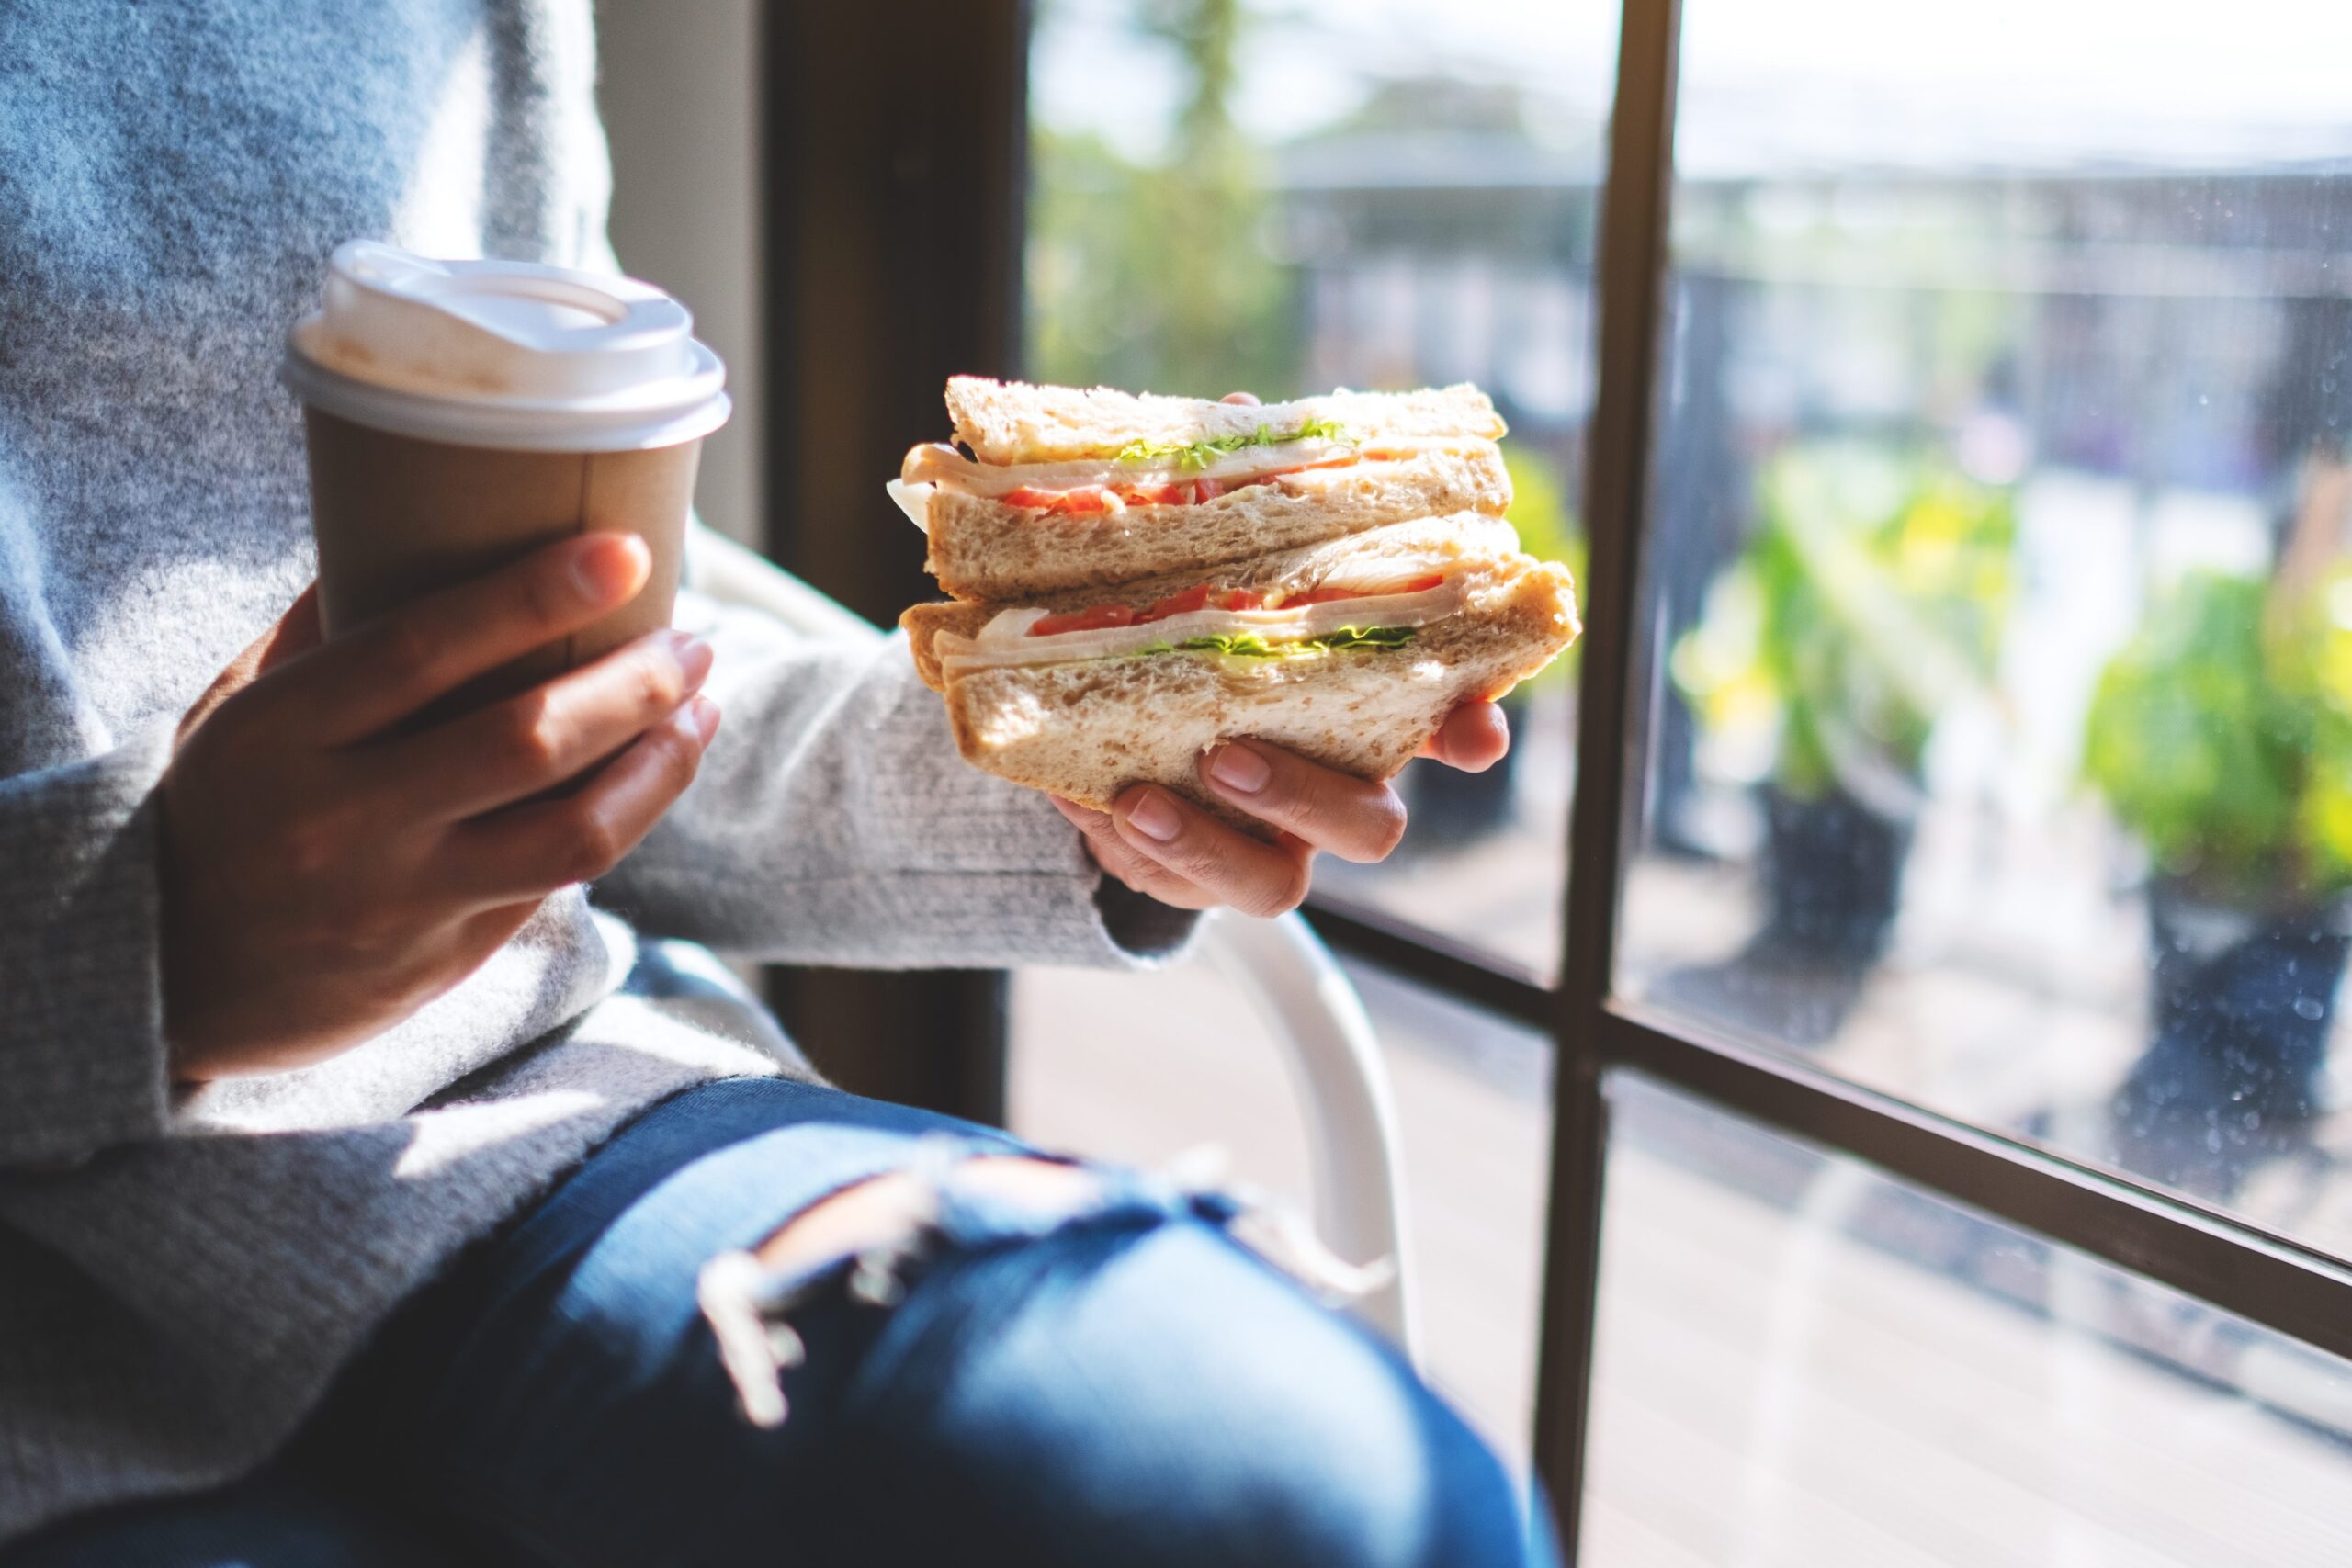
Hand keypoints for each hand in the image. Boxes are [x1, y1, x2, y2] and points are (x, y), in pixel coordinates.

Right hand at [159, 535, 720, 1081]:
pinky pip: (558, 880)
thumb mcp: (237, 710)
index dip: (533, 596)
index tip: (625, 551)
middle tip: (694, 641)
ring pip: (570, 832)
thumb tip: (409, 512)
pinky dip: (625, 816)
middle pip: (523, 742)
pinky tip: (660, 769)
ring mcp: (401, 896)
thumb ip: (323, 628)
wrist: (170, 978)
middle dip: (633, 684)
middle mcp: (343, 818)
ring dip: (659, 767)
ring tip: (701, 709)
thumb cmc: (223, 809)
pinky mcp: (446, 957)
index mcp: (282, 733)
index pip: (422, 650)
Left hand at [1048, 389, 1509, 916]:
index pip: (1448, 720)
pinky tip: (1094, 798)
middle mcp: (1330, 785)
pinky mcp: (1194, 874)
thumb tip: (1234, 416)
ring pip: (1278, 885)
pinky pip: (1180, 887)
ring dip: (1215, 844)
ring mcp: (1265, 843)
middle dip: (1308, 798)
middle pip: (1372, 826)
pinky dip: (1135, 847)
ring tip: (1145, 799)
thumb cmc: (1200, 620)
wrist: (1116, 716)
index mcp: (1362, 703)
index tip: (1472, 736)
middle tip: (1230, 751)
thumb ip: (1233, 497)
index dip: (1471, 729)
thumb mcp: (1213, 554)